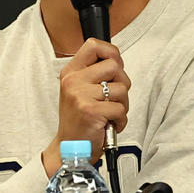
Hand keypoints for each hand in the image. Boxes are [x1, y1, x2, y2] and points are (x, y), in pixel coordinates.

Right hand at [44, 38, 130, 172]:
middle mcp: (73, 81)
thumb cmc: (80, 120)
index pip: (94, 45)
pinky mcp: (91, 111)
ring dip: (123, 105)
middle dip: (123, 83)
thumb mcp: (80, 91)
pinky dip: (121, 120)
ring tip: (110, 114)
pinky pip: (120, 109)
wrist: (70, 147)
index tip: (115, 67)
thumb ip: (95, 74)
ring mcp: (81, 95)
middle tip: (114, 99)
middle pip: (114, 66)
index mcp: (71, 72)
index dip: (112, 53)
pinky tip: (110, 125)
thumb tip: (117, 61)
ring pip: (121, 89)